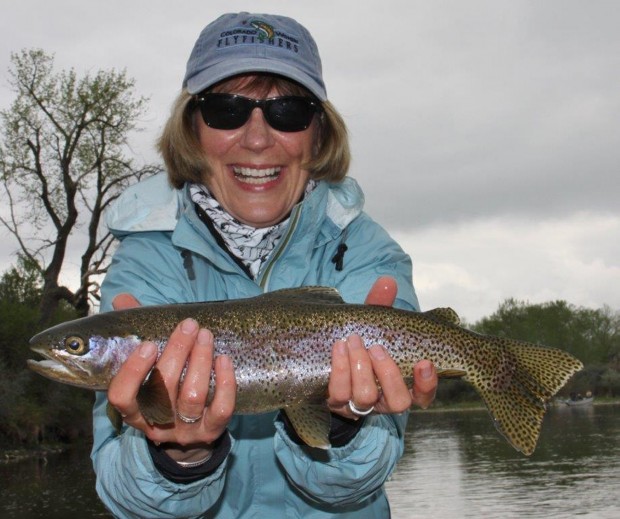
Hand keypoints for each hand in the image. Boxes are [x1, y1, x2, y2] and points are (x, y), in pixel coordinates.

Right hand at [107, 294, 236, 463]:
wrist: (189, 434)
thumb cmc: (163, 388)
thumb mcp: (146, 366)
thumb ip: (134, 333)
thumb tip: (122, 299)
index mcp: (133, 409)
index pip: (122, 396)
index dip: (133, 371)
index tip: (148, 344)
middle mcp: (156, 423)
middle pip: (163, 389)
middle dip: (178, 352)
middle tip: (189, 325)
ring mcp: (185, 430)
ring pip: (192, 397)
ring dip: (201, 361)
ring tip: (206, 335)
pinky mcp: (212, 432)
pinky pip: (221, 409)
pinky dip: (225, 383)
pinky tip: (224, 359)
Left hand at [327, 276, 437, 418]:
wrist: (324, 357)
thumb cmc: (360, 341)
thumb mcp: (373, 325)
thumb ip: (382, 306)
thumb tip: (387, 282)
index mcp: (403, 385)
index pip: (425, 395)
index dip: (427, 383)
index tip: (424, 362)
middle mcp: (385, 400)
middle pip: (398, 402)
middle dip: (388, 373)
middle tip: (376, 347)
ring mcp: (360, 405)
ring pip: (365, 398)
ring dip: (360, 369)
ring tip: (353, 341)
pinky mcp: (336, 403)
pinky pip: (338, 393)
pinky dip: (339, 369)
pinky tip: (338, 348)